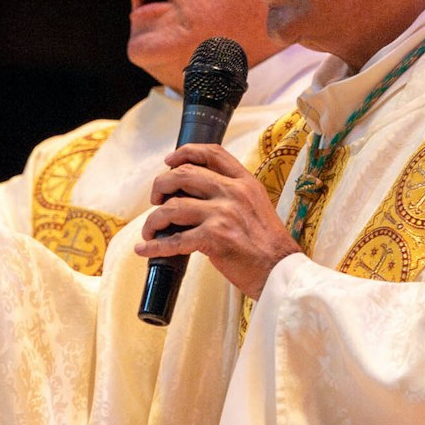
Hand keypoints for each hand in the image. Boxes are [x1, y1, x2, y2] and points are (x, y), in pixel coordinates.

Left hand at [134, 143, 299, 299]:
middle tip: (156, 200)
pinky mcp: (214, 238)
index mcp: (244, 182)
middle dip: (160, 186)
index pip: (212, 153)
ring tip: (150, 229)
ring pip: (172, 207)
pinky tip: (144, 249)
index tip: (169, 161)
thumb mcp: (257, 205)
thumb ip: (232, 193)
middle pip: (182, 175)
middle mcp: (233, 192)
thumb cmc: (268, 243)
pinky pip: (174, 240)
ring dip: (154, 219)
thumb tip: (196, 193)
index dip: (184, 152)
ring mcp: (222, 214)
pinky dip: (155, 246)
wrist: (281, 271)